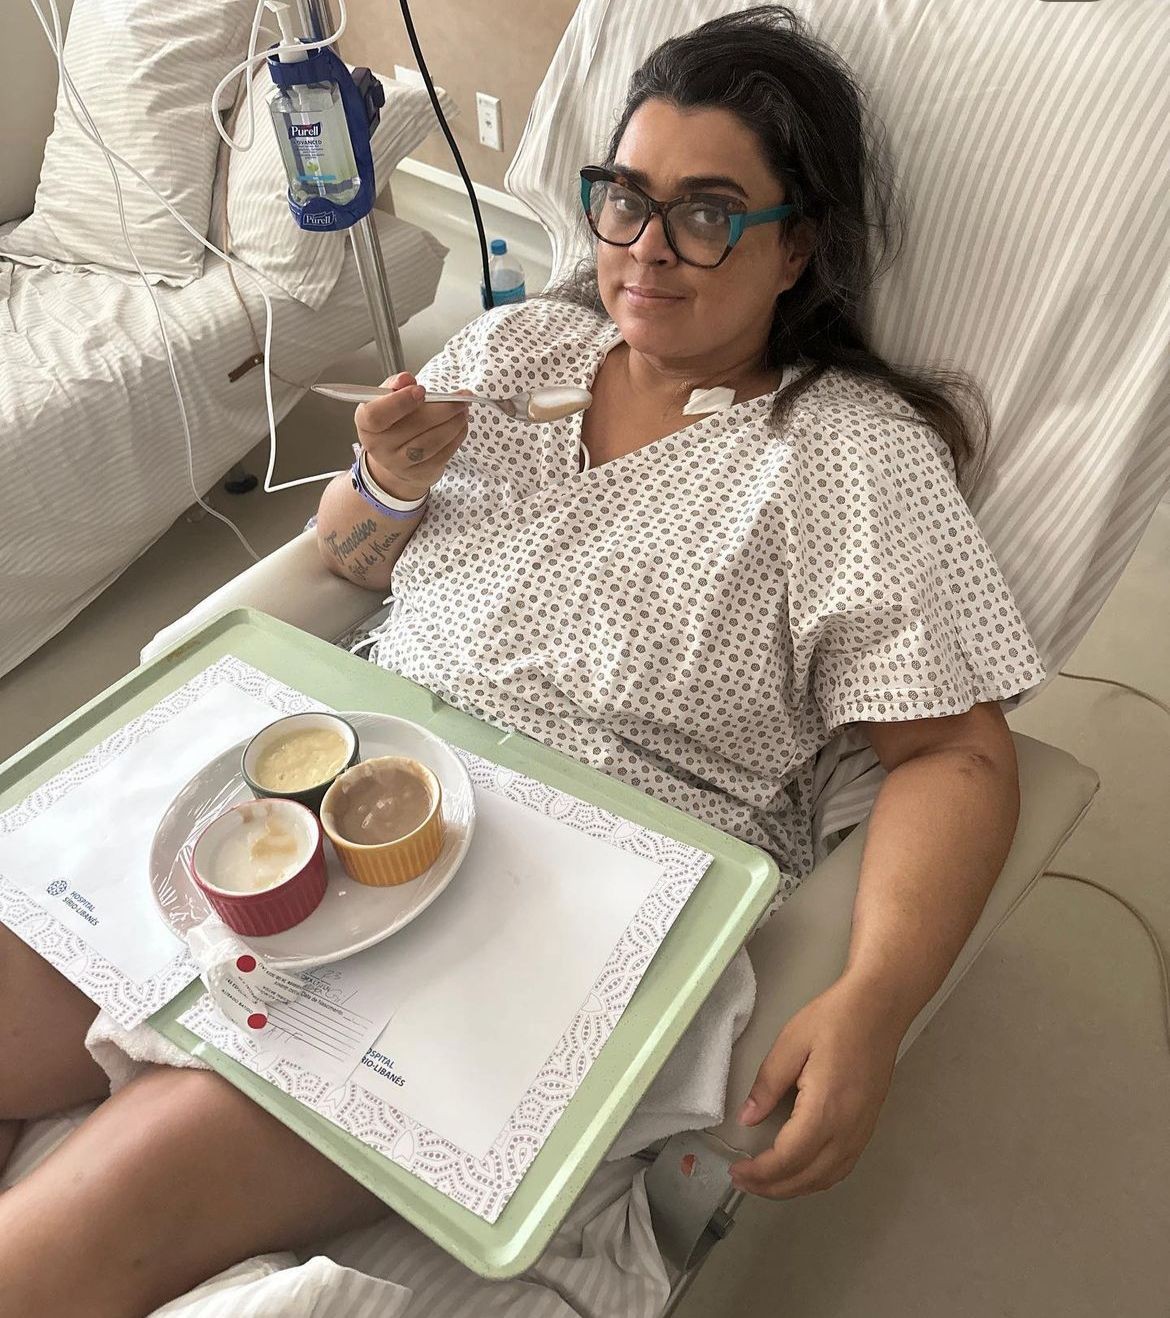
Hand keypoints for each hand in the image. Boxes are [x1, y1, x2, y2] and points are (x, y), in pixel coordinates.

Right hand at [354, 371, 469, 501]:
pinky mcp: (419, 474)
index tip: (421, 390)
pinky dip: (456, 438)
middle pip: (413, 427)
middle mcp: (379, 446)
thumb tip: (406, 379)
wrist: (394, 458)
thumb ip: (396, 385)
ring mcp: (399, 464)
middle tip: (460, 398)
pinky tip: (460, 426)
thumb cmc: (393, 421)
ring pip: (431, 443)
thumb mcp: (387, 399)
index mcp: (366, 423)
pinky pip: (442, 455)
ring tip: (463, 410)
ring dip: (453, 424)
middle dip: (443, 409)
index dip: (400, 401)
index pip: (377, 415)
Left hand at [729, 975, 902, 1198]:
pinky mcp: (868, 1127)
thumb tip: (748, 1118)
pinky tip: (800, 1171)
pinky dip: (817, 1178)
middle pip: (808, 1178)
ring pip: (827, 1178)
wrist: (879, 1007)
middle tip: (743, 1181)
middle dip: (772, 1187)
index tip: (736, 1171)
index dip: (760, 1173)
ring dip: (795, 1188)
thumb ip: (767, 1084)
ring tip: (766, 1181)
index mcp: (825, 1109)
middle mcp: (847, 1130)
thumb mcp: (790, 1043)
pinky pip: (841, 1167)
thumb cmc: (834, 1019)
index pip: (788, 1159)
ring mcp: (862, 1131)